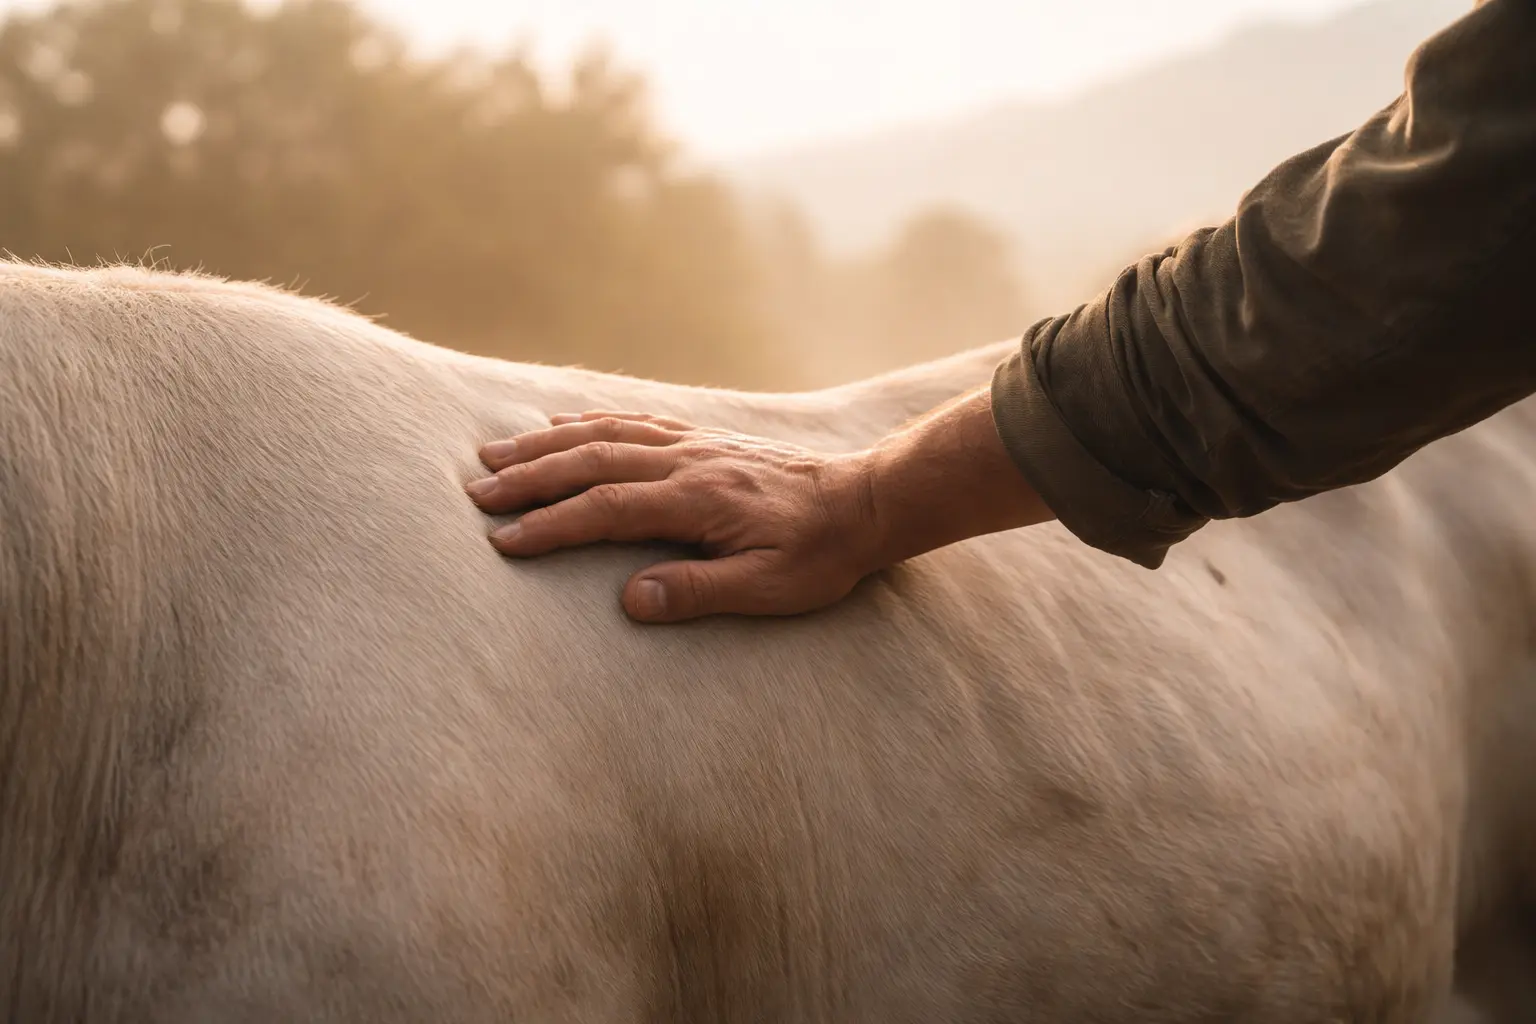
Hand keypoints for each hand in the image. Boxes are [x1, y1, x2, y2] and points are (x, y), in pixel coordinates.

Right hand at [464, 412, 884, 621]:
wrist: (865, 501)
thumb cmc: (819, 553)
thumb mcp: (768, 588)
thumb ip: (698, 591)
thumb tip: (629, 601)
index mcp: (698, 501)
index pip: (605, 509)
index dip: (551, 525)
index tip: (503, 540)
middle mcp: (687, 462)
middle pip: (591, 461)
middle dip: (530, 476)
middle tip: (475, 491)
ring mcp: (692, 444)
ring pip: (604, 434)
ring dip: (547, 443)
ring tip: (495, 452)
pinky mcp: (701, 438)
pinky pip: (632, 421)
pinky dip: (589, 421)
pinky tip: (560, 425)